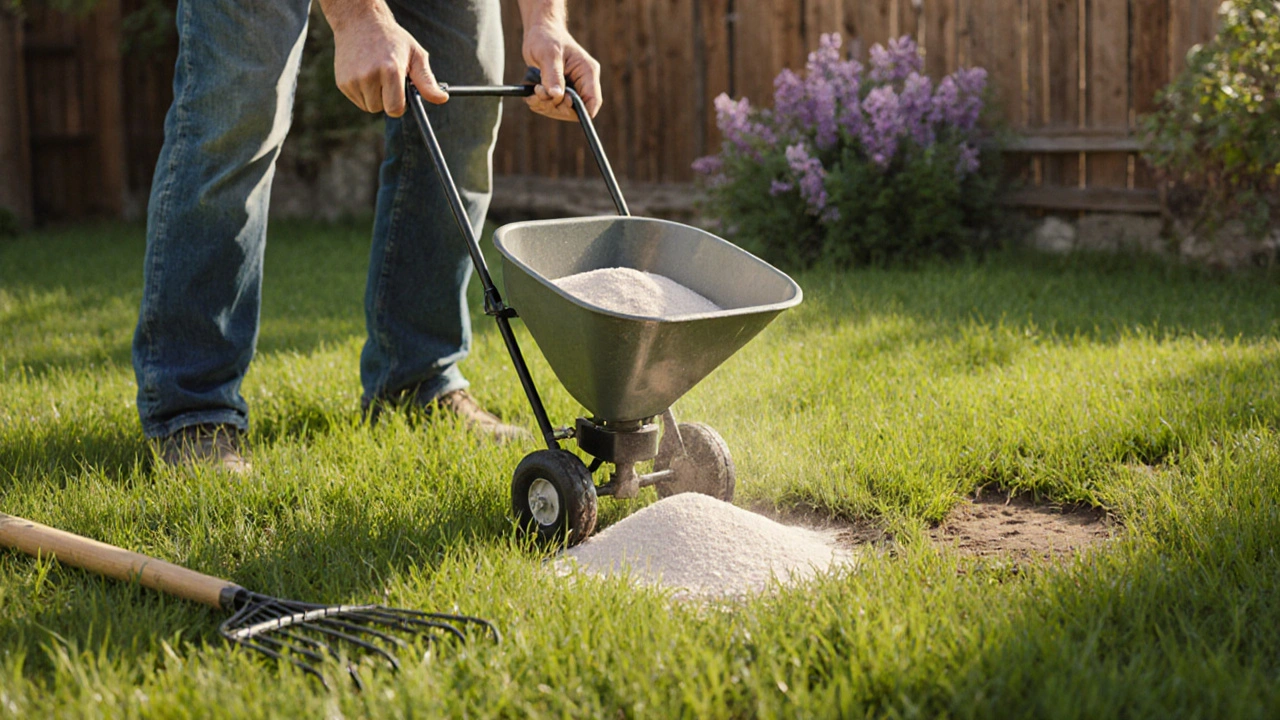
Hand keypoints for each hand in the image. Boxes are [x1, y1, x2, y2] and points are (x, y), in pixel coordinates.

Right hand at [329, 5, 446, 116]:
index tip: (401, 94)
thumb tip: (443, 99)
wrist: (360, 21)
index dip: (401, 105)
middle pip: (381, 109)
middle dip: (388, 100)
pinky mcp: (342, 82)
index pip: (396, 109)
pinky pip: (357, 100)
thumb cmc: (392, 39)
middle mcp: (369, 76)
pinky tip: (364, 74)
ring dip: (375, 97)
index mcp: (390, 70)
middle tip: (388, 80)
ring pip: (368, 106)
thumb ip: (427, 80)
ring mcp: (353, 80)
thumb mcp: (415, 55)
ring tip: (376, 74)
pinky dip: (363, 93)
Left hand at [522, 21, 601, 119]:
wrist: (540, 32)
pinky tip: (532, 94)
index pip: (593, 102)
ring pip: (562, 111)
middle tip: (539, 92)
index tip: (562, 104)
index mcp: (587, 73)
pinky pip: (552, 108)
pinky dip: (540, 105)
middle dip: (555, 106)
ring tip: (534, 90)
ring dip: (545, 106)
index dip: (581, 111)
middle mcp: (582, 84)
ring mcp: (571, 89)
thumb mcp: (549, 54)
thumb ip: (553, 75)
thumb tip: (557, 96)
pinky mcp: (560, 92)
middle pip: (575, 111)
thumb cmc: (546, 37)